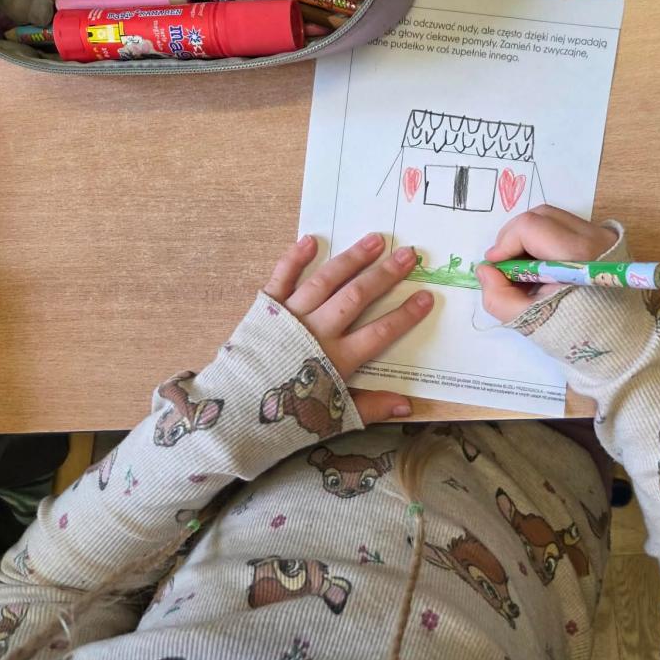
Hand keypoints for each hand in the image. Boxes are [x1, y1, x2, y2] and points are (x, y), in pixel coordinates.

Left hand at [263, 232, 432, 424]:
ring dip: (352, 259)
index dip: (405, 315)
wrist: (234, 413)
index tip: (426, 297)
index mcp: (336, 360)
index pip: (379, 333)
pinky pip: (282, 278)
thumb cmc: (287, 419)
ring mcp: (291, 316)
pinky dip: (295, 258)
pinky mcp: (266, 309)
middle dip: (384, 275)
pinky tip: (311, 240)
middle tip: (408, 255)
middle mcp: (317, 332)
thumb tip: (407, 406)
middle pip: (357, 297)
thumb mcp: (332, 418)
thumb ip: (370, 407)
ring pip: (327, 281)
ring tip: (374, 240)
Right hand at [476, 206, 615, 322]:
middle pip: (539, 216)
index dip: (504, 244)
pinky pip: (565, 227)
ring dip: (528, 238)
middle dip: (513, 237)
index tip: (494, 267)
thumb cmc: (578, 335)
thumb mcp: (531, 322)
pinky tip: (542, 268)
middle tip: (506, 267)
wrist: (624, 344)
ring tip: (523, 269)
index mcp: (580, 255)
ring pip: (551, 218)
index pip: (530, 227)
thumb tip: (485, 270)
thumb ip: (499, 297)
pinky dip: (545, 241)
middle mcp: (595, 236)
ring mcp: (603, 235)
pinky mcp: (606, 239)